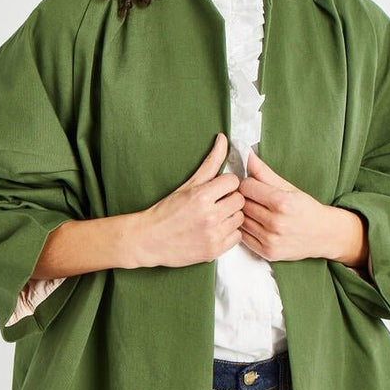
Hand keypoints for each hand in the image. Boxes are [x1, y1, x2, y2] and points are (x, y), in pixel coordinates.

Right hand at [136, 133, 244, 267]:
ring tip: (216, 217)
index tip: (218, 189)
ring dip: (231, 216)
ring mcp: (213, 235)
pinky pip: (237, 237)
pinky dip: (229, 233)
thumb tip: (223, 139)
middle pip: (239, 200)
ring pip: (240, 218)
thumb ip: (210, 162)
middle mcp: (210, 216)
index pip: (233, 181)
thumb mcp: (188, 183)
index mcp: (202, 196)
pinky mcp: (215, 251)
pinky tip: (215, 230)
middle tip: (217, 203)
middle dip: (230, 199)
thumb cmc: (167, 210)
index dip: (226, 184)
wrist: (149, 240)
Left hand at [238, 148, 366, 265]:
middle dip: (245, 198)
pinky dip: (246, 229)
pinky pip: (243, 237)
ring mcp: (271, 240)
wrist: (325, 235)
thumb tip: (247, 155)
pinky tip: (257, 224)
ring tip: (256, 210)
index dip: (247, 183)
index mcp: (282, 202)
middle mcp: (276, 223)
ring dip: (244, 213)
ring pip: (241, 220)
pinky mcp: (267, 253)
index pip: (246, 186)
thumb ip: (265, 172)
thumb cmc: (306, 208)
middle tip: (253, 198)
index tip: (253, 185)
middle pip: (242, 203)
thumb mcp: (289, 187)